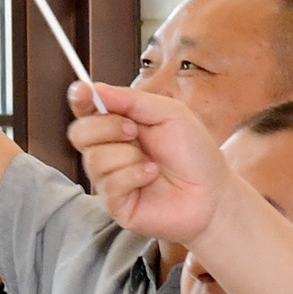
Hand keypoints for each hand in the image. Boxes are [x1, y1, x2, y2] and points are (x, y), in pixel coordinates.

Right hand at [71, 81, 232, 248]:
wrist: (214, 192)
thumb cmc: (194, 152)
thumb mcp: (169, 114)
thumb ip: (131, 100)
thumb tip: (94, 89)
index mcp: (118, 125)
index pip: (85, 110)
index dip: (80, 99)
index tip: (83, 91)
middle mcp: (108, 151)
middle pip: (79, 133)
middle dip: (107, 127)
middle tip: (134, 131)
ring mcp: (109, 179)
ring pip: (95, 159)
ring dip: (128, 155)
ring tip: (154, 162)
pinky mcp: (116, 204)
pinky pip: (109, 184)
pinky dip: (134, 175)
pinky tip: (153, 175)